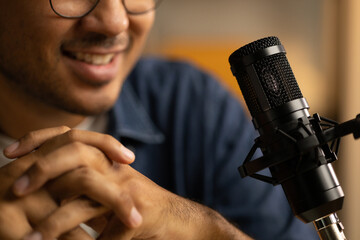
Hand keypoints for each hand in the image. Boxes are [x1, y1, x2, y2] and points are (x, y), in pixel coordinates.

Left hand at [7, 127, 252, 239]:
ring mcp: (127, 188)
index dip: (40, 138)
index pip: (70, 136)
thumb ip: (79, 193)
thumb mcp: (105, 196)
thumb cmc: (139, 210)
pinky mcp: (138, 213)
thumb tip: (44, 200)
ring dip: (55, 219)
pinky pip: (105, 227)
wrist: (180, 221)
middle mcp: (115, 169)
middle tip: (18, 189)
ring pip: (86, 187)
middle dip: (44, 167)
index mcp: (105, 162)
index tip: (11, 152)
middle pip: (77, 150)